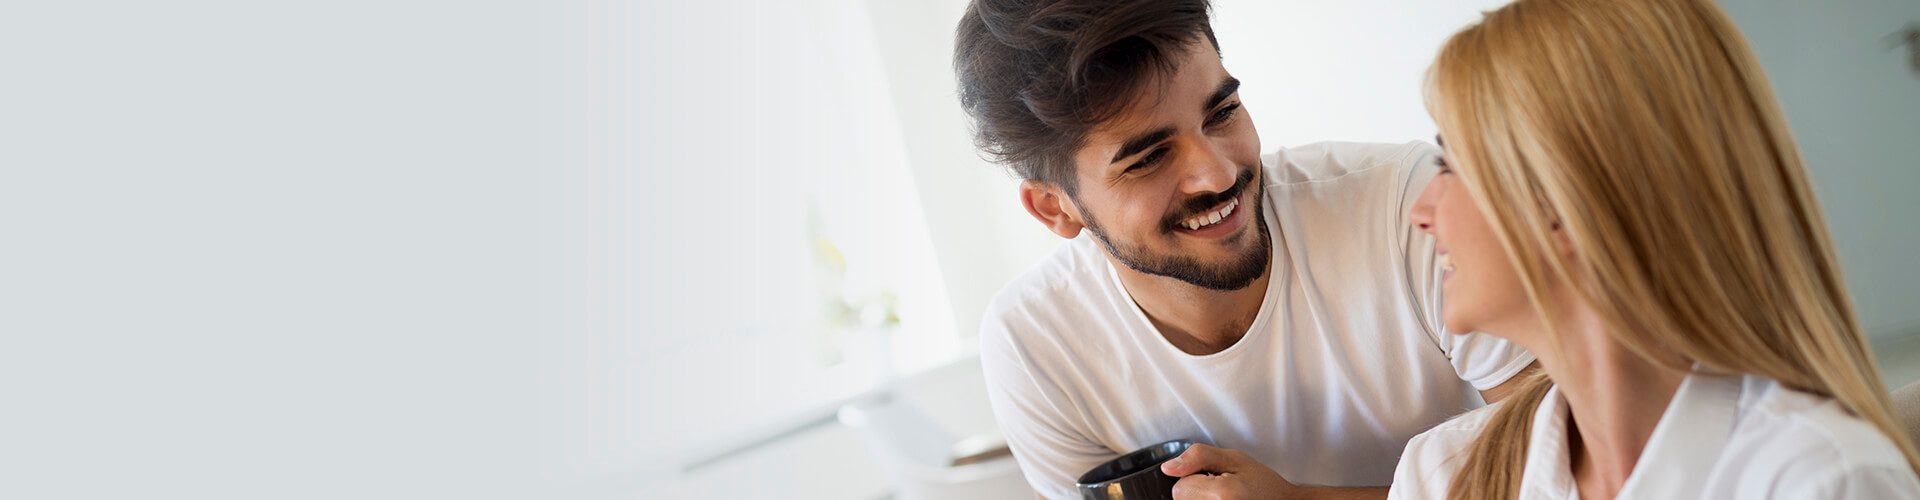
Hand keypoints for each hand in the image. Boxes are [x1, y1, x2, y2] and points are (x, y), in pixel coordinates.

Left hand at [1160, 443, 1299, 498]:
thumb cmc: (1263, 485)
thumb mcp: (1233, 459)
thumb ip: (1197, 457)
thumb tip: (1169, 467)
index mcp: (1220, 495)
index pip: (1179, 487)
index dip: (1193, 478)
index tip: (1212, 479)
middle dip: (1195, 492)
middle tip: (1221, 490)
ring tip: (1223, 499)